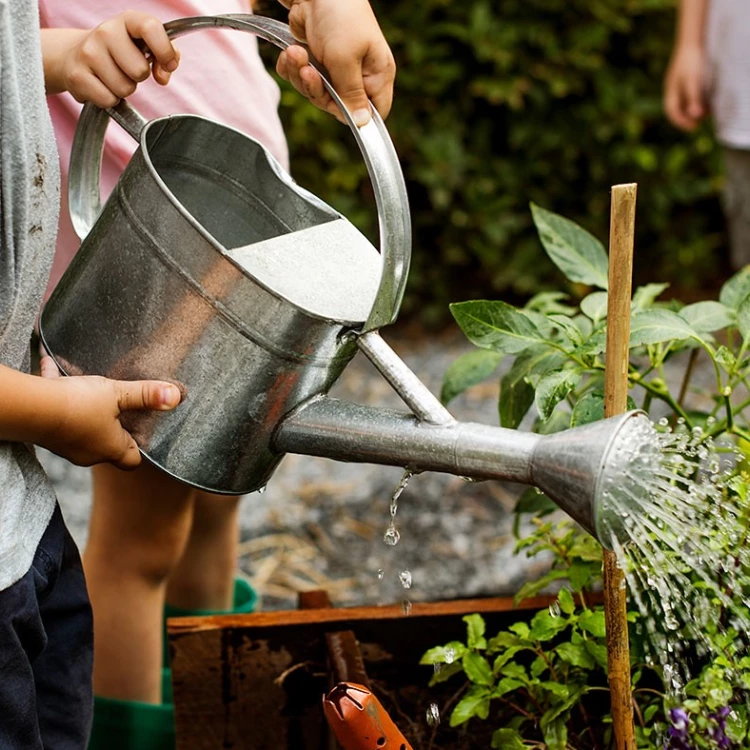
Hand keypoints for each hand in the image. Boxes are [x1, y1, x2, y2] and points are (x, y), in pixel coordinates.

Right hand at [39, 356, 181, 469]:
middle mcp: (88, 453)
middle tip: (123, 407)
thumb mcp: (118, 394)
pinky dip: (60, 394)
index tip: (145, 431)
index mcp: (111, 449)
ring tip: (92, 388)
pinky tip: (55, 366)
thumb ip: (146, 395)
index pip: (132, 460)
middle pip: (109, 445)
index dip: (141, 448)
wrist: (27, 408)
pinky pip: (58, 412)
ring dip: (89, 410)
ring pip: (83, 427)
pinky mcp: (47, 432)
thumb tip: (175, 397)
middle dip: (116, 426)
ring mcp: (66, 444)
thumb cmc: (77, 405)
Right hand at [43, 12, 178, 107]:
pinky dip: (109, 100)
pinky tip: (102, 86)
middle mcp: (106, 32)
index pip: (150, 28)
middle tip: (128, 70)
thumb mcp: (144, 45)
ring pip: (124, 88)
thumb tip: (164, 74)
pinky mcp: (77, 76)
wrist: (75, 55)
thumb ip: (166, 55)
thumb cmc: (119, 52)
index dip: (165, 51)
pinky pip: (108, 100)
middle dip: (139, 77)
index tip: (169, 64)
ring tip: (113, 77)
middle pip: (140, 70)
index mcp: (127, 21)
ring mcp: (89, 53)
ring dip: (124, 89)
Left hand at [276, 0, 394, 126]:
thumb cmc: (340, 16)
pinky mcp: (316, 59)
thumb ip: (352, 95)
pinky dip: (291, 68)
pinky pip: (300, 79)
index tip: (335, 106)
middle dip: (317, 91)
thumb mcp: (346, 60)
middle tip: (308, 72)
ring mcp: (336, 67)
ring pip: (315, 93)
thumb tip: (363, 124)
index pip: (374, 113)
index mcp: (377, 75)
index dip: (355, 117)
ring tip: (296, 54)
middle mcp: (359, 74)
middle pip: (337, 107)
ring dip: (300, 76)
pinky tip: (292, 50)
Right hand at [664, 45, 706, 130]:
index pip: (672, 111)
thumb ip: (694, 99)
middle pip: (677, 108)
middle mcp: (672, 88)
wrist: (692, 38)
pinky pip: (688, 92)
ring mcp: (678, 82)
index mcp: (671, 90)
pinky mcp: (686, 76)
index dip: (681, 122)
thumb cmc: (691, 60)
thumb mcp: (693, 80)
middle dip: (687, 117)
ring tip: (705, 113)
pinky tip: (706, 99)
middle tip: (699, 123)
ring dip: (692, 109)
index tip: (694, 128)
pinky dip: (696, 99)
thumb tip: (697, 117)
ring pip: (683, 100)